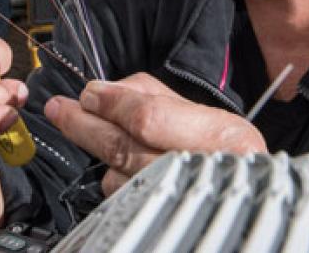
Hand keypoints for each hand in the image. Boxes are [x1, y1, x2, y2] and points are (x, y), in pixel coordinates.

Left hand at [44, 73, 266, 195]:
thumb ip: (158, 98)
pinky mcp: (156, 220)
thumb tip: (106, 88)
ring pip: (118, 175)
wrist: (248, 206)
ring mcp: (175, 202)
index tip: (89, 92)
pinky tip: (114, 166)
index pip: (149, 118)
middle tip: (60, 109)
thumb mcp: (210, 118)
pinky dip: (115, 179)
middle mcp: (199, 174)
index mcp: (222, 138)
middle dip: (84, 125)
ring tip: (79, 127)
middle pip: (123, 147)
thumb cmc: (229, 156)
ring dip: (96, 152)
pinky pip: (123, 197)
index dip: (113, 103)